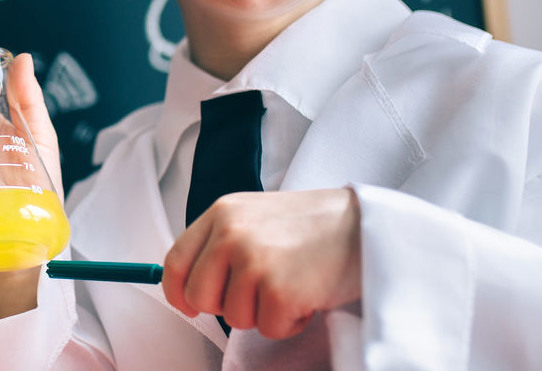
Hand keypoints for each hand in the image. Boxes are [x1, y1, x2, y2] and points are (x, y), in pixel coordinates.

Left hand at [161, 188, 361, 338]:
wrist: (366, 226)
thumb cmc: (314, 225)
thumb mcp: (256, 217)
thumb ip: (222, 243)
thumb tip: (191, 285)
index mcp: (222, 213)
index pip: (175, 262)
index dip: (178, 292)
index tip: (189, 306)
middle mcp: (231, 234)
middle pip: (199, 296)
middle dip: (226, 306)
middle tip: (260, 294)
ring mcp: (254, 261)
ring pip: (235, 317)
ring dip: (264, 312)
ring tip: (292, 283)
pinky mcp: (279, 291)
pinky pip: (268, 328)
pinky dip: (290, 322)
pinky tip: (308, 293)